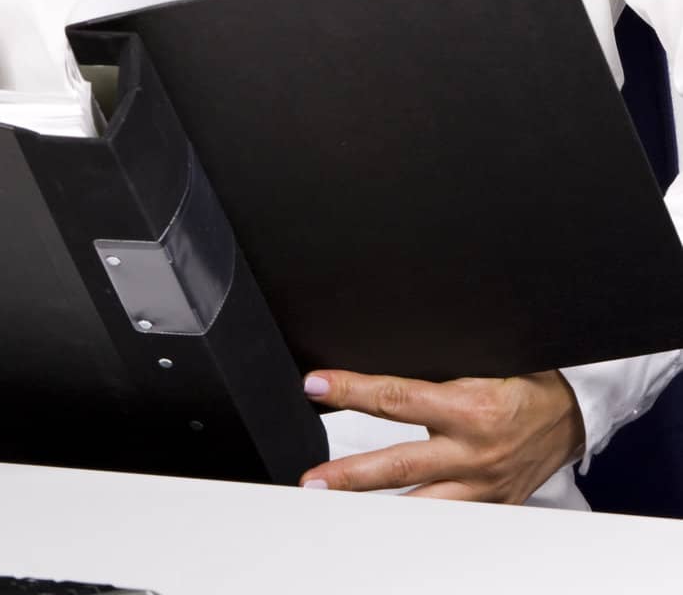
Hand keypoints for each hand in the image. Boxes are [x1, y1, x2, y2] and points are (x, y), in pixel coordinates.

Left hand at [299, 367, 586, 502]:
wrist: (571, 416)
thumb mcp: (482, 361)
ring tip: (333, 506)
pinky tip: (385, 523)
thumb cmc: (524, 379)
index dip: (351, 390)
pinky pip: (447, 520)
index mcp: (469, 408)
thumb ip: (436, 369)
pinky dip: (416, 523)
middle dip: (349, 476)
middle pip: (398, 467)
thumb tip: (382, 359)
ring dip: (372, 508)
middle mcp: (473, 453)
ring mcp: (481, 487)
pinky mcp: (490, 508)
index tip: (315, 385)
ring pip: (418, 506)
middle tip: (310, 480)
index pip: (396, 399)